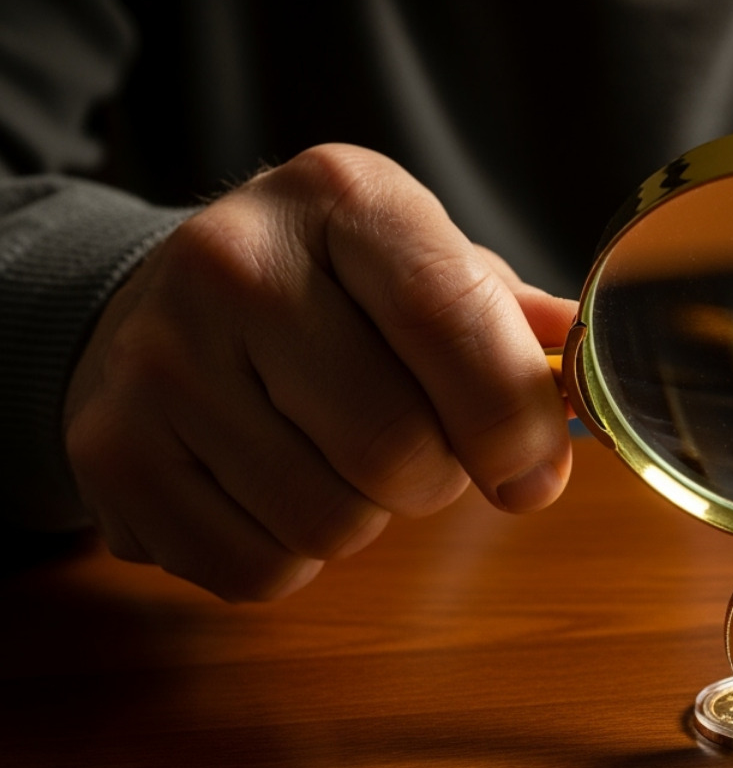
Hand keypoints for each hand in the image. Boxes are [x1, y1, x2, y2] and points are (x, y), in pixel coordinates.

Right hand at [64, 144, 575, 600]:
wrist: (159, 302)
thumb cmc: (331, 294)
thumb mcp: (421, 262)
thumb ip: (511, 323)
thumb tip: (587, 380)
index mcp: (341, 198)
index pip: (452, 319)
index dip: (514, 421)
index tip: (533, 469)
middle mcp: (234, 263)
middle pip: (396, 449)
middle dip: (437, 479)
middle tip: (420, 454)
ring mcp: (159, 360)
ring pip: (331, 524)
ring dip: (364, 520)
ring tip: (335, 459)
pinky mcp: (110, 454)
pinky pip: (257, 570)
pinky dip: (291, 556)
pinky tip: (270, 488)